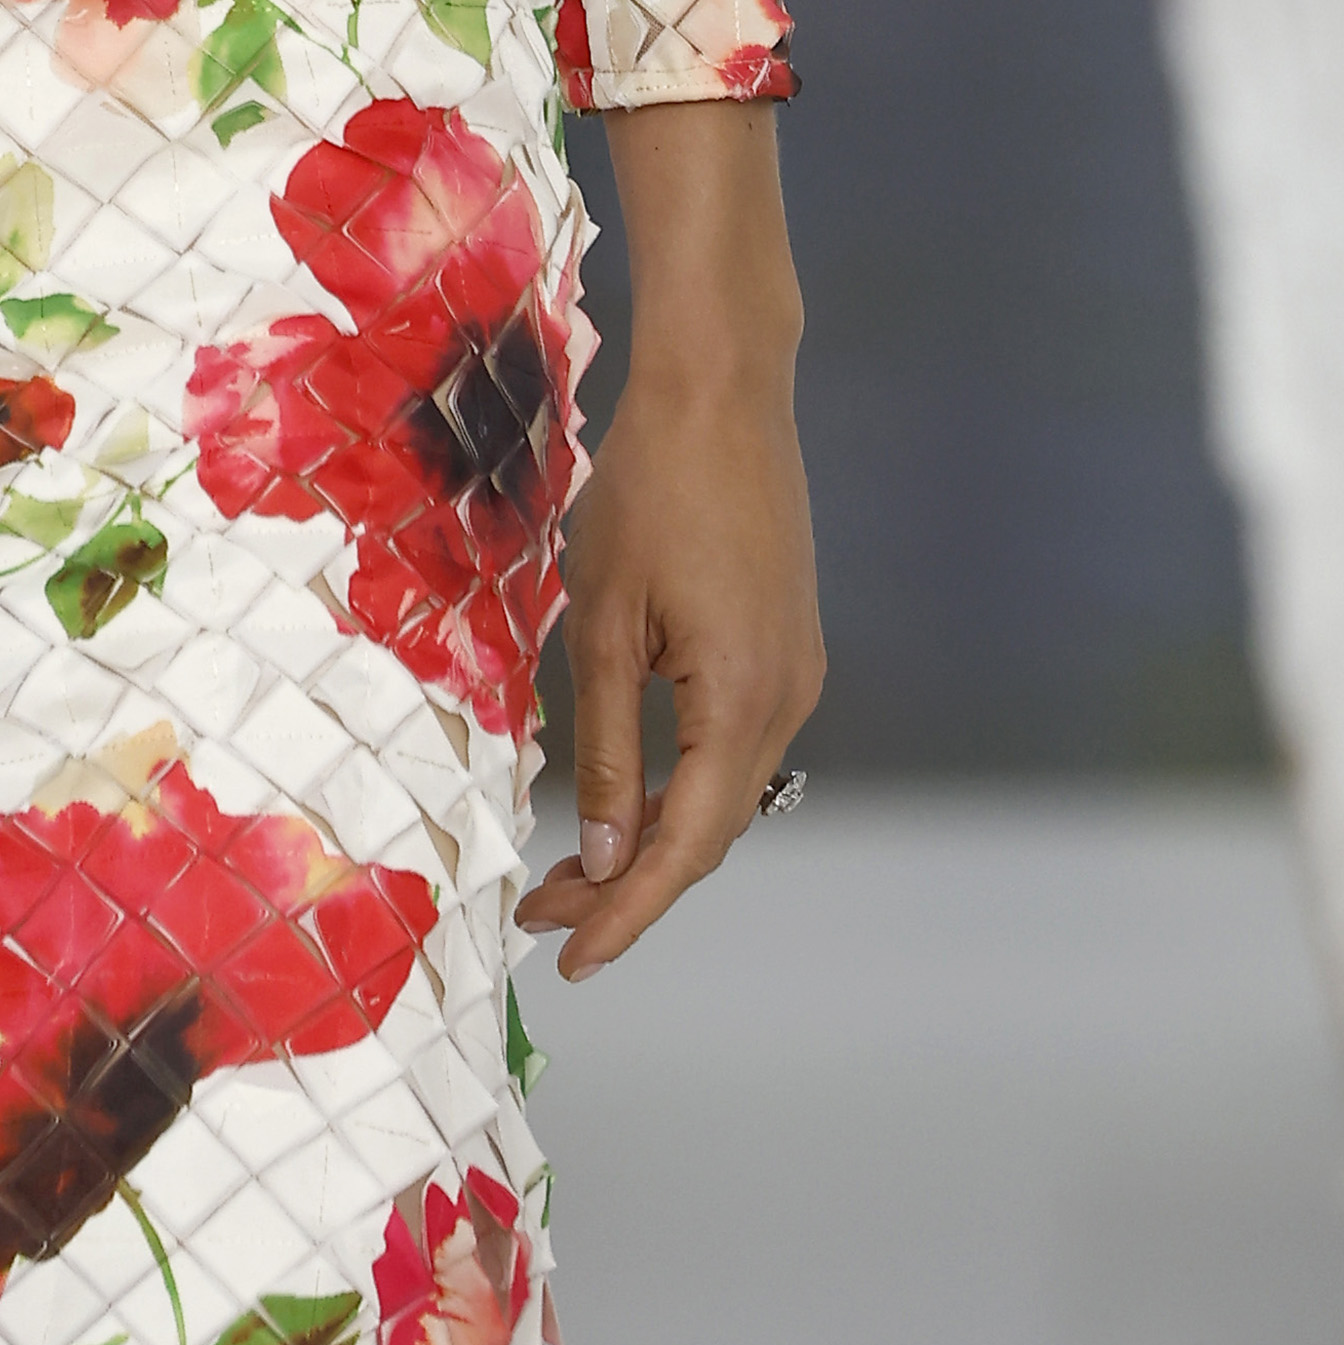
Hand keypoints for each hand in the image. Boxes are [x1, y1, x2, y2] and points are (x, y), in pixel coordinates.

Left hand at [520, 98, 822, 982]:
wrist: (724, 387)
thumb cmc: (652, 489)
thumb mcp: (605, 621)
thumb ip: (603, 745)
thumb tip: (601, 856)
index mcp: (742, 704)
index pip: (686, 847)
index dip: (629, 912)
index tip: (571, 958)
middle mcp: (787, 701)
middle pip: (711, 829)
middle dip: (630, 881)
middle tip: (548, 912)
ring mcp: (795, 671)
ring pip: (725, 790)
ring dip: (655, 833)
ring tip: (574, 867)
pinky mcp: (786, 641)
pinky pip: (734, 743)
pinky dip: (682, 782)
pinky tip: (630, 791)